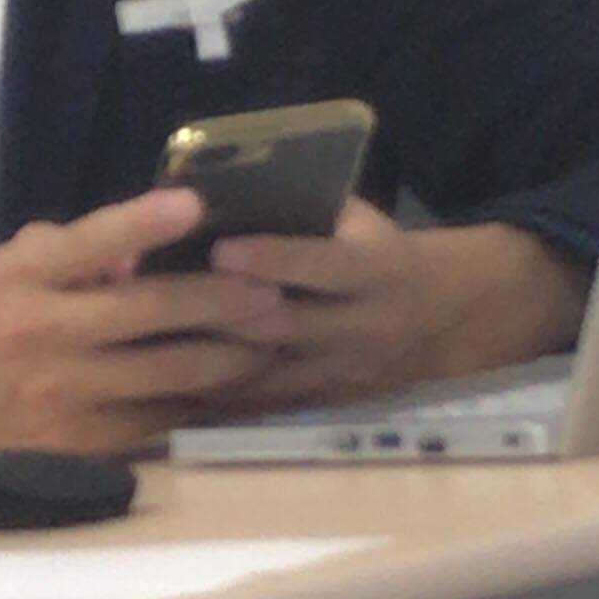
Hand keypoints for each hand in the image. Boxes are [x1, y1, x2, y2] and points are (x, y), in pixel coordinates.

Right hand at [0, 186, 270, 497]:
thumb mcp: (14, 268)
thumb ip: (77, 248)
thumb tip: (145, 248)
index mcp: (23, 282)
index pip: (88, 244)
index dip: (142, 224)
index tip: (195, 204)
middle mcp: (45, 336)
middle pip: (147, 314)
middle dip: (220, 300)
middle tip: (274, 289)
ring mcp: (68, 396)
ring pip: (169, 373)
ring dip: (231, 354)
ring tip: (277, 335)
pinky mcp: (87, 442)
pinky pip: (164, 416)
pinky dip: (208, 399)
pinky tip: (245, 383)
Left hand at [181, 200, 590, 409]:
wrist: (449, 320)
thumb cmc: (387, 255)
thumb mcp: (367, 223)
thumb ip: (313, 213)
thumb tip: (231, 192)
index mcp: (377, 272)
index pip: (322, 267)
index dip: (273, 259)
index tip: (221, 248)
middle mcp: (359, 329)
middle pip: (283, 328)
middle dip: (222, 316)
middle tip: (160, 299)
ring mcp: (340, 375)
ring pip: (265, 375)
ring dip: (207, 362)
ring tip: (149, 343)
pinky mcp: (322, 405)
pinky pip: (262, 405)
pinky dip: (215, 396)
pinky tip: (167, 384)